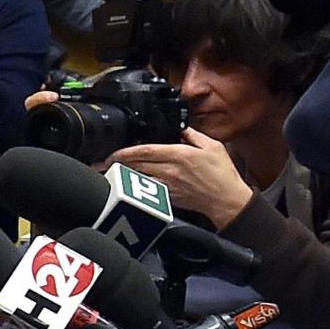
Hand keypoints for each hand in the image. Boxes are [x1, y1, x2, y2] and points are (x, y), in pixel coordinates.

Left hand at [108, 131, 253, 223]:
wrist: (225, 200)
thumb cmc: (222, 174)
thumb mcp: (212, 146)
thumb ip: (194, 135)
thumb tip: (182, 128)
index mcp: (178, 155)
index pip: (145, 151)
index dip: (126, 152)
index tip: (113, 152)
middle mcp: (169, 171)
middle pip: (137, 165)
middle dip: (118, 163)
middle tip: (104, 162)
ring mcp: (167, 186)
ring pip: (139, 178)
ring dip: (124, 174)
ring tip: (111, 171)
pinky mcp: (169, 198)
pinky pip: (149, 189)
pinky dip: (138, 185)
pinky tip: (129, 183)